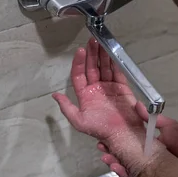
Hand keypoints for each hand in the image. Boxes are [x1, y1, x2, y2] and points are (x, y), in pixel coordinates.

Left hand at [53, 39, 148, 176]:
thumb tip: (55, 95)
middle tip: (92, 41)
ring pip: (104, 68)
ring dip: (102, 55)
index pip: (79, 75)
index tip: (80, 51)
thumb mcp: (79, 121)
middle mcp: (97, 89)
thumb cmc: (101, 130)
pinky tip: (111, 54)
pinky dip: (115, 63)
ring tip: (101, 42)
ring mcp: (109, 88)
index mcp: (85, 95)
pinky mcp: (122, 88)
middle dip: (92, 54)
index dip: (78, 63)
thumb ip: (67, 108)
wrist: (122, 135)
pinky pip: (117, 73)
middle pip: (92, 68)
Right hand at [99, 103, 177, 176]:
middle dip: (111, 154)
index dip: (115, 142)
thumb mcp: (171, 128)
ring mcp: (148, 171)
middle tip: (104, 150)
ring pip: (127, 170)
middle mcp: (147, 159)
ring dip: (117, 167)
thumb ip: (153, 119)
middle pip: (124, 157)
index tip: (105, 140)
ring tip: (111, 162)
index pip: (128, 143)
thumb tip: (138, 106)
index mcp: (150, 145)